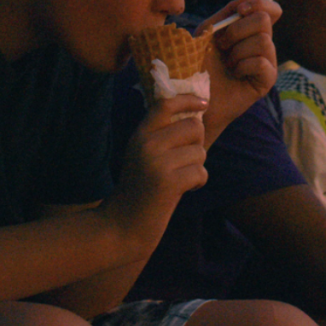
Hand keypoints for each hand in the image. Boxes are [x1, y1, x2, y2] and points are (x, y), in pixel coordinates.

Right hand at [100, 93, 208, 252]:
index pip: (166, 104)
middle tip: (184, 161)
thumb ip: (161, 136)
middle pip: (194, 126)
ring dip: (197, 167)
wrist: (121, 226)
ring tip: (179, 179)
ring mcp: (157, 162)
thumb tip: (196, 116)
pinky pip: (201, 172)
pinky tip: (183, 190)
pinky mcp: (168, 182)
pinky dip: (198, 182)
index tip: (204, 104)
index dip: (188, 99)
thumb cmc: (139, 190)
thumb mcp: (142, 155)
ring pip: (200, 151)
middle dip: (197, 144)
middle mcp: (147, 144)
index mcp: (140, 134)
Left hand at [200, 0, 281, 144]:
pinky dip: (242, 65)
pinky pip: (261, 62)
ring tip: (227, 63)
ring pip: (263, 41)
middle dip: (238, 30)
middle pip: (265, 20)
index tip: (240, 10)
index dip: (259, 4)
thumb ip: (230, 11)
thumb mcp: (209, 31)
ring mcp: (267, 62)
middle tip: (223, 46)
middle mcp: (263, 44)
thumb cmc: (197, 63)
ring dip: (238, 51)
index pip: (271, 9)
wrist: (192, 95)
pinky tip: (235, 74)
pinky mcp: (267, 80)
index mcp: (251, 30)